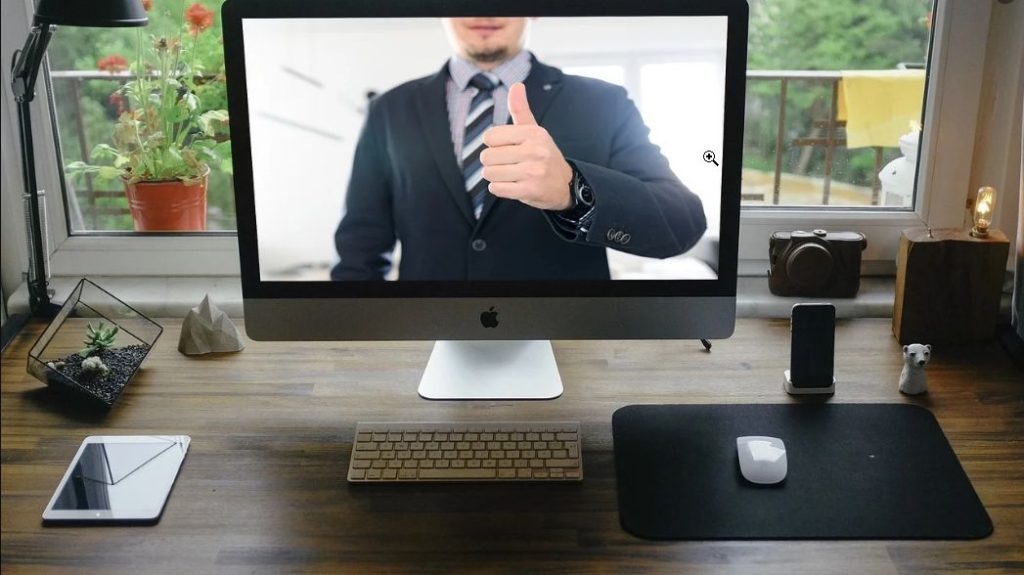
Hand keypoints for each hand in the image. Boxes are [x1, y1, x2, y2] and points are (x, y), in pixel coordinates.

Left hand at [480, 82, 573, 210]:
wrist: (565, 184)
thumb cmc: (544, 154)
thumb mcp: (535, 131)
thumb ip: (521, 109)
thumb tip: (516, 85)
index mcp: (533, 133)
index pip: (490, 136)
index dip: (494, 144)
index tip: (507, 147)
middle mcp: (534, 151)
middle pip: (487, 156)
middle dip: (493, 162)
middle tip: (509, 164)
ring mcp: (532, 172)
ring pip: (489, 173)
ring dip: (496, 176)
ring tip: (511, 174)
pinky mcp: (529, 190)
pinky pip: (496, 189)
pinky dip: (499, 188)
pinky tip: (512, 185)